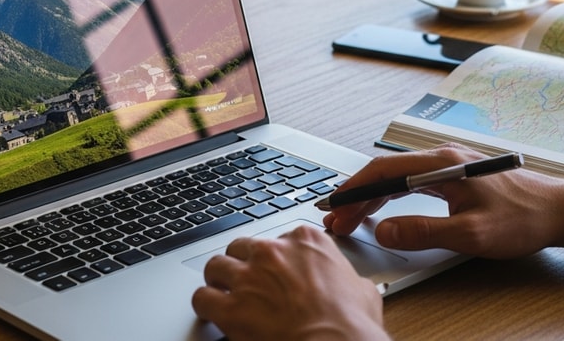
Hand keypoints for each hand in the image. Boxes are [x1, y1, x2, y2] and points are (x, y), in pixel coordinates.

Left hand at [191, 225, 387, 340]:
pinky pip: (202, 298)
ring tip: (223, 294)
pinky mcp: (230, 308)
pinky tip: (212, 314)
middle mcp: (273, 252)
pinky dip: (205, 306)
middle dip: (243, 264)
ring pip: (216, 266)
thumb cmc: (350, 324)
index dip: (275, 258)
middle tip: (247, 282)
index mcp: (306, 241)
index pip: (279, 238)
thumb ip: (345, 277)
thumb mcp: (361, 289)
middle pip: (243, 247)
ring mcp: (249, 278)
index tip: (276, 271)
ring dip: (219, 281)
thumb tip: (350, 285)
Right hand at [324, 143, 563, 258]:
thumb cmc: (522, 218)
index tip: (335, 209)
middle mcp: (443, 158)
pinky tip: (383, 210)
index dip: (355, 191)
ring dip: (372, 198)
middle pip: (387, 174)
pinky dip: (391, 198)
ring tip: (351, 219)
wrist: (558, 211)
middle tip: (335, 221)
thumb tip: (385, 230)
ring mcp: (450, 166)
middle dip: (357, 197)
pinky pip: (413, 184)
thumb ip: (424, 231)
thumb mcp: (470, 233)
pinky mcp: (458, 178)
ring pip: (398, 179)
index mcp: (443, 164)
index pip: (384, 171)